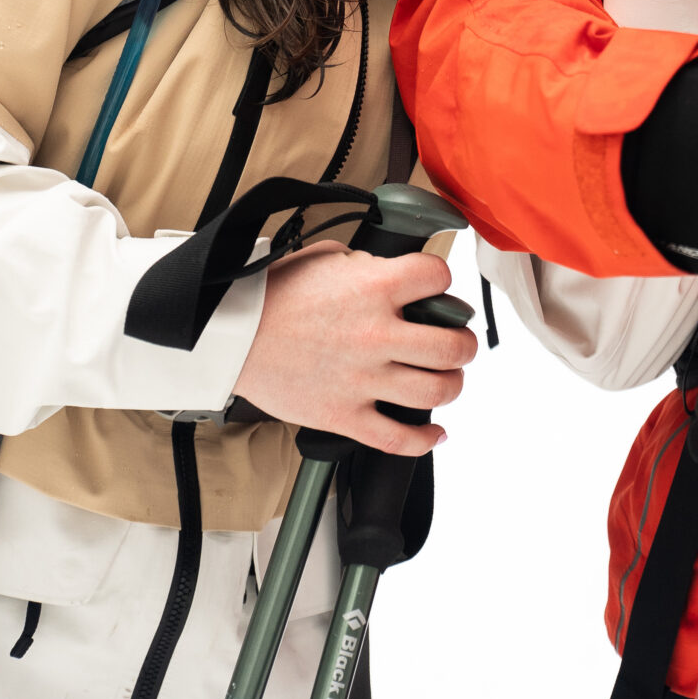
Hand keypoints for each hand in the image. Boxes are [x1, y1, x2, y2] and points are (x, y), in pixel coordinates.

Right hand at [233, 242, 476, 456]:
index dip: (443, 280)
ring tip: (447, 378)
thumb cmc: (274, 295)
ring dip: (452, 385)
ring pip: (435, 392)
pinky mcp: (345, 416)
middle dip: (464, 343)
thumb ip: (369, 266)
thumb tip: (392, 275)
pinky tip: (435, 431)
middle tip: (459, 342)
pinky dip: (425, 440)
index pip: (438, 278)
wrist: (233, 335)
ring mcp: (363, 380)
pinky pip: (398, 439)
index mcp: (374, 288)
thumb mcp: (328, 258)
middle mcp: (376, 334)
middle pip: (452, 346)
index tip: (438, 289)